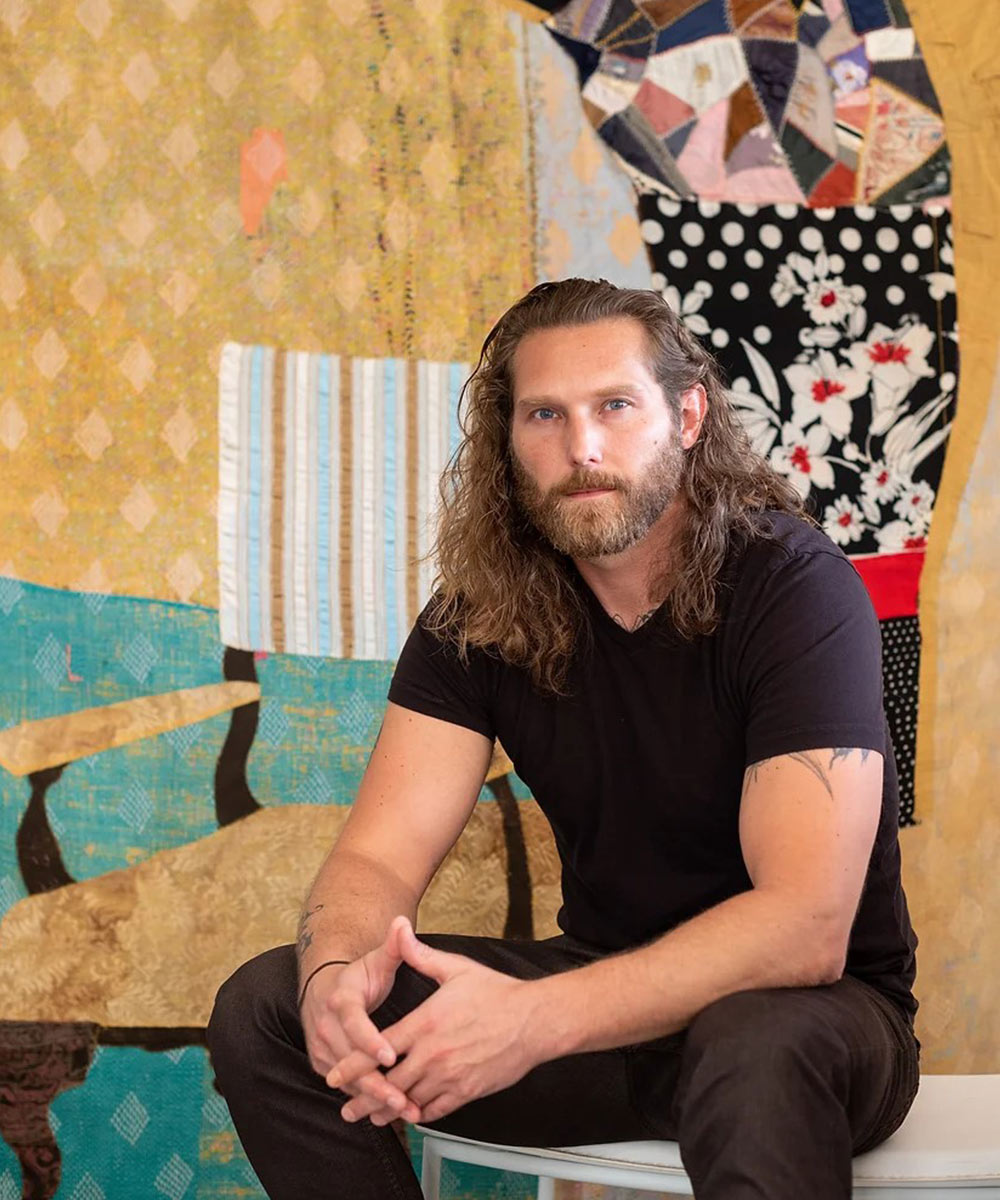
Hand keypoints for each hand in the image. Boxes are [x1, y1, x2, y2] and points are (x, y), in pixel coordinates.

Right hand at [300, 915, 420, 1122]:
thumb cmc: (359, 975)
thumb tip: (403, 922)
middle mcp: (325, 1025)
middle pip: (350, 1059)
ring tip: (404, 1110)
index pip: (353, 1021)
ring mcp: (322, 1047)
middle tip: (403, 1098)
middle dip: (377, 1082)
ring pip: (346, 1079)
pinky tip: (391, 1112)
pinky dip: (366, 1099)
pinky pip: (345, 1085)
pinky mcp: (323, 1063)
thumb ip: (395, 945)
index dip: (371, 1040)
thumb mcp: (377, 959)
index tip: (392, 1055)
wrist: (327, 988)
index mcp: (340, 998)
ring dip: (374, 1097)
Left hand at [330, 919, 541, 1124]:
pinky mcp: (468, 1091)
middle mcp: (434, 1054)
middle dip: (364, 1097)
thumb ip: (421, 957)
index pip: (380, 1048)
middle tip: (346, 1109)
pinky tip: (410, 1116)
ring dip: (389, 1111)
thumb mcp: (456, 968)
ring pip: (410, 1101)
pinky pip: (436, 1110)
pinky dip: (420, 1115)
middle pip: (390, 1082)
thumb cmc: (496, 992)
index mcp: (426, 1023)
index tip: (336, 1074)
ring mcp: (451, 1076)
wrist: (534, 1020)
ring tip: (371, 1118)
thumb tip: (399, 932)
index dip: (355, 1064)